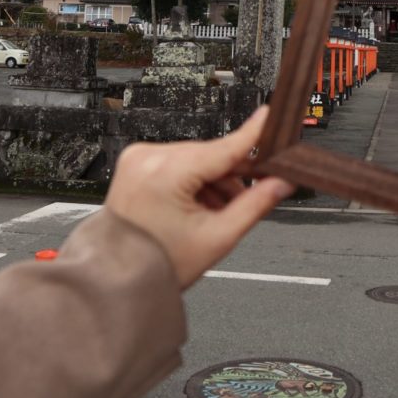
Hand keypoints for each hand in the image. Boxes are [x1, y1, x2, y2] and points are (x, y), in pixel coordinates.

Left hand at [106, 108, 292, 288]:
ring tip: (215, 214)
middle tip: (250, 198)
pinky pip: (177, 164)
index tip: (271, 118)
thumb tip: (281, 183)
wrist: (117, 280)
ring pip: (195, 160)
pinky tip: (198, 208)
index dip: (252, 135)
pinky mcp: (136, 164)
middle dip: (231, 177)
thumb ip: (254, 206)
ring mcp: (138, 159)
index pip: (222, 147)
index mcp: (164, 172)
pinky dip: (193, 182)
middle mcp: (147, 158)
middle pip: (210, 155)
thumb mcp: (216, 238)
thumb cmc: (156, 267)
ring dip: (212, 182)